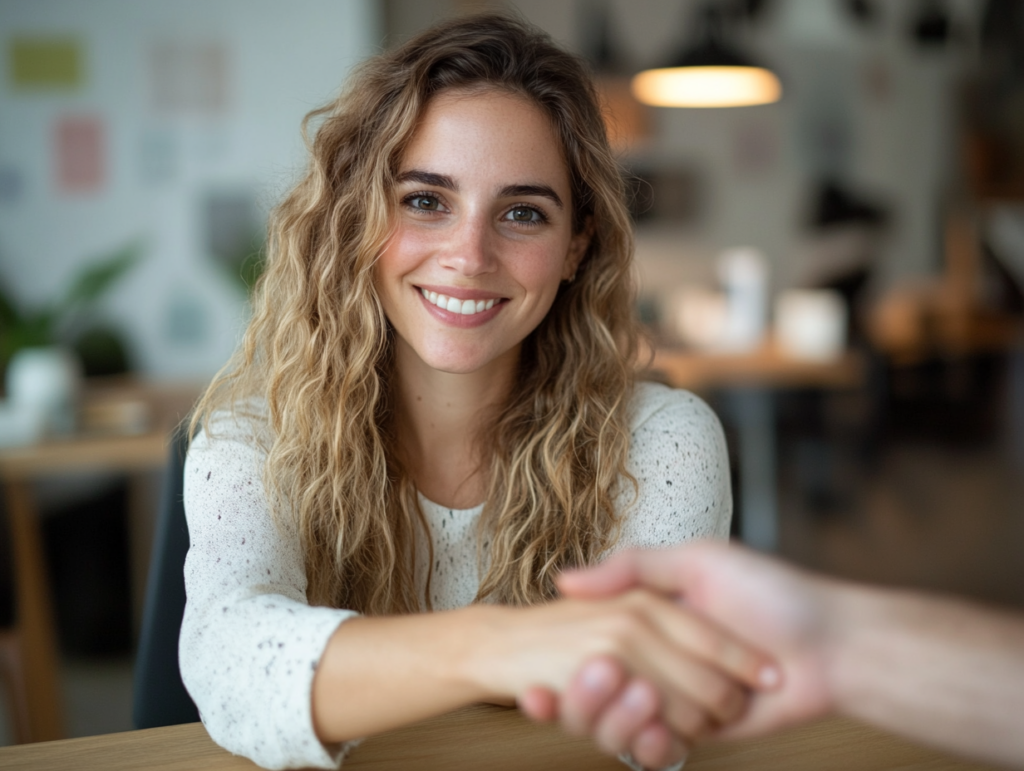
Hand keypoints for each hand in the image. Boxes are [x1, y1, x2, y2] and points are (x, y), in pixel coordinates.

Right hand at [490, 588, 774, 765]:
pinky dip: (647, 744)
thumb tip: (565, 579)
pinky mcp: (700, 734)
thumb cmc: (771, 594)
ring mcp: (677, 699)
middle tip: (560, 689)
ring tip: (621, 694)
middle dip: (579, 695)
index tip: (529, 676)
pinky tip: (650, 731)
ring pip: (620, 724)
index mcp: (649, 620)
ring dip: (609, 718)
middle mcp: (657, 661)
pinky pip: (659, 749)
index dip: (559, 662)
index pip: (588, 644)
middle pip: (596, 692)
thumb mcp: (698, 562)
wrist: (834, 646)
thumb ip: (633, 567)